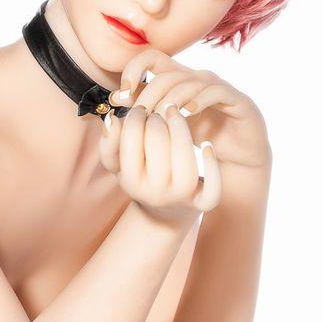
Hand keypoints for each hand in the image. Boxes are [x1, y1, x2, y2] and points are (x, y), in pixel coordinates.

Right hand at [99, 102, 221, 224]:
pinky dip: (212, 166)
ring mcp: (180, 198)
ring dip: (181, 129)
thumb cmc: (140, 176)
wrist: (164, 212)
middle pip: (157, 142)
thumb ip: (109, 143)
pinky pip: (213, 187)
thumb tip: (112, 119)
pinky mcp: (203, 203)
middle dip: (157, 118)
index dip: (136, 116)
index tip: (141, 110)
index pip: (131, 138)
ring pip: (185, 160)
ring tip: (175, 115)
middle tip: (159, 113)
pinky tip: (206, 145)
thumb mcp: (118, 164)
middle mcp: (154, 192)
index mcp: (130, 182)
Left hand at [108, 48, 271, 171]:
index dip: (133, 69)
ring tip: (158, 118)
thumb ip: (143, 111)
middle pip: (166, 75)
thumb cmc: (198, 139)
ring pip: (189, 82)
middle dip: (148, 94)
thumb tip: (115, 99)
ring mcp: (217, 87)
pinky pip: (216, 91)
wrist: (236, 159)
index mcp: (176, 80)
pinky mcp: (236, 99)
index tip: (121, 95)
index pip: (150, 58)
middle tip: (139, 115)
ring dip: (170, 99)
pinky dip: (199, 100)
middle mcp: (196, 78)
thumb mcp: (166, 126)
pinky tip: (186, 114)